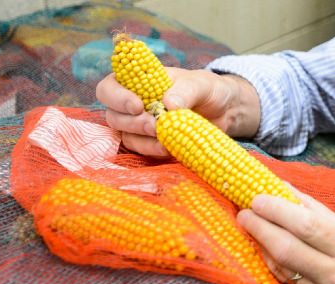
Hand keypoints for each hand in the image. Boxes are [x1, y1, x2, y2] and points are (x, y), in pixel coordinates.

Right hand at [96, 68, 259, 156]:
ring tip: (165, 139)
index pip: (109, 88)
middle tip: (155, 125)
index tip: (138, 105)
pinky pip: (142, 151)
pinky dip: (153, 151)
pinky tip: (168, 149)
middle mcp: (134, 104)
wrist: (224, 113)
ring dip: (143, 140)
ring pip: (126, 136)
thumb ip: (186, 90)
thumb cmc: (208, 91)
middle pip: (113, 116)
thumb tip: (168, 104)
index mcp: (139, 82)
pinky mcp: (151, 144)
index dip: (116, 97)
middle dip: (133, 123)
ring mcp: (140, 126)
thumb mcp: (202, 84)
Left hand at [237, 187, 334, 283]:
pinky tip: (262, 246)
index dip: (276, 210)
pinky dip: (268, 259)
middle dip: (259, 226)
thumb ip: (315, 210)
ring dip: (259, 242)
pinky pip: (282, 278)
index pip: (306, 225)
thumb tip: (281, 188)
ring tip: (248, 224)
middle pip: (286, 247)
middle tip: (244, 212)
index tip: (257, 198)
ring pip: (279, 265)